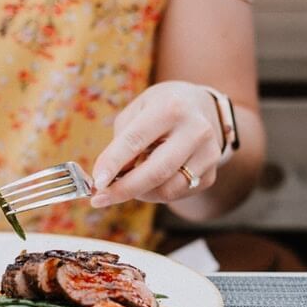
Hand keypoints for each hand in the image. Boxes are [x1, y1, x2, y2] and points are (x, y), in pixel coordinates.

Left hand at [91, 81, 227, 206]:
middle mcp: (195, 131)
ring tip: (126, 182)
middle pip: (156, 172)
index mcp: (171, 109)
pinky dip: (155, 193)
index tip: (96, 182)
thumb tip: (108, 179)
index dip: (113, 163)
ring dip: (139, 193)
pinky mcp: (211, 175)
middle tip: (100, 199)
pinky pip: (176, 195)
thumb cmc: (160, 108)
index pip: (135, 141)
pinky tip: (149, 179)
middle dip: (123, 190)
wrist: (201, 108)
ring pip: (166, 190)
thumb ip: (121, 142)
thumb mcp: (137, 111)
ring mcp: (208, 155)